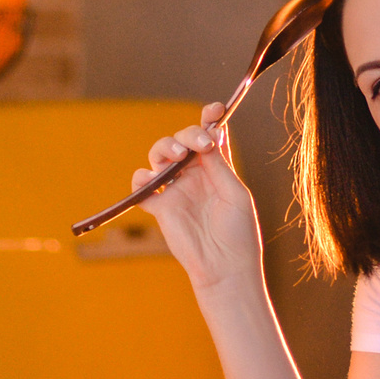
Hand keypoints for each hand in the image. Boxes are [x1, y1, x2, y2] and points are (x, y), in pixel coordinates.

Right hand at [134, 103, 264, 291]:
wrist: (226, 268)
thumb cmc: (238, 233)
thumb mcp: (235, 193)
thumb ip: (219, 165)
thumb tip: (211, 135)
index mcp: (216, 169)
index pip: (209, 136)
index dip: (209, 119)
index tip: (214, 110)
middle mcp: (194, 175)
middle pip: (182, 140)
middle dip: (187, 135)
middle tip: (199, 145)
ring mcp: (175, 189)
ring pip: (159, 156)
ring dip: (164, 148)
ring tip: (177, 157)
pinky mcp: (160, 207)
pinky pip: (142, 187)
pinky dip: (141, 179)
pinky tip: (151, 178)